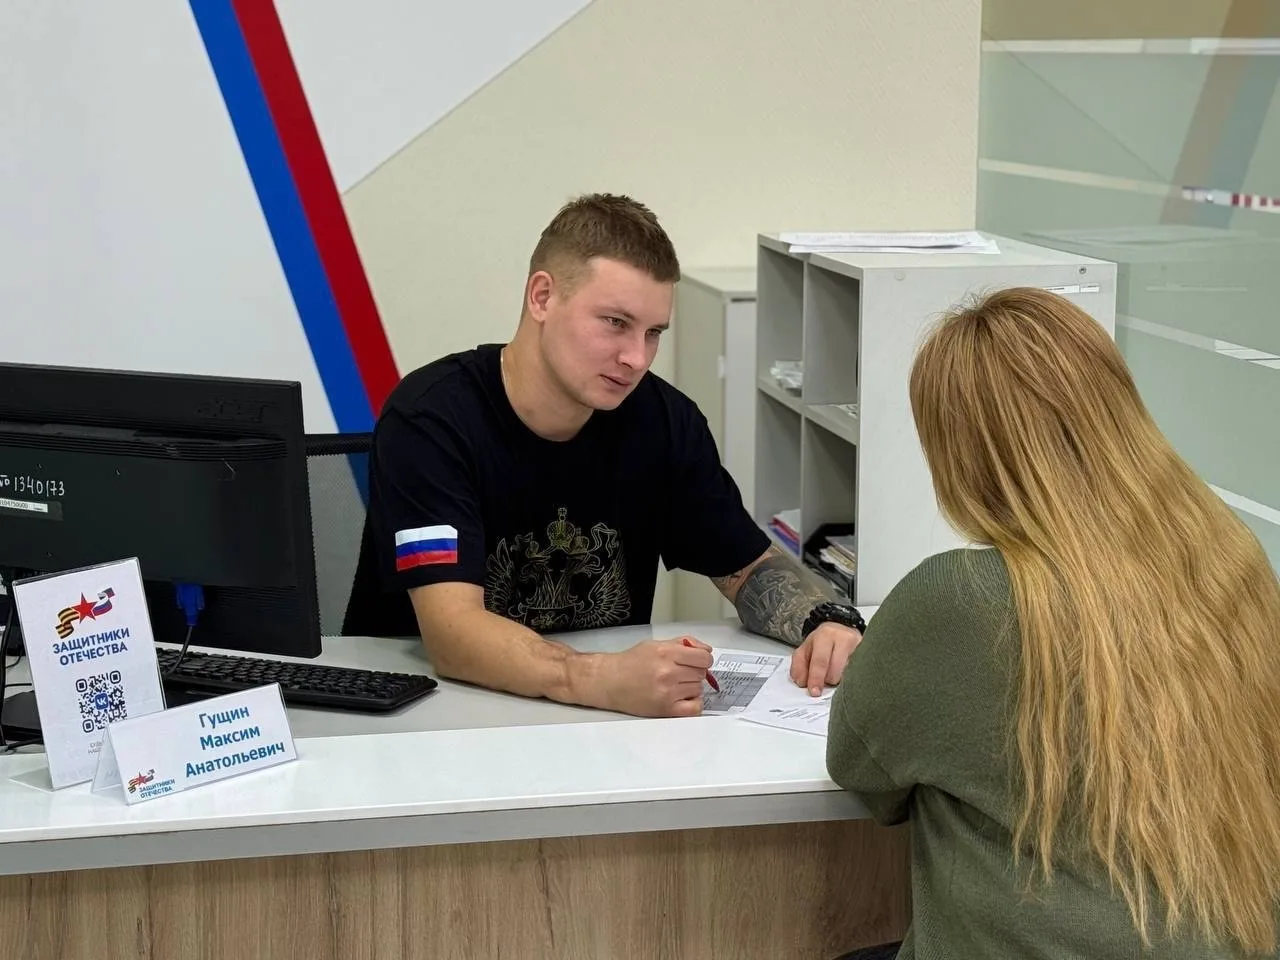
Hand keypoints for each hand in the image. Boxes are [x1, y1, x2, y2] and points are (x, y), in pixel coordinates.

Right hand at [595, 635, 713, 717]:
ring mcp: (668, 692)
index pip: (704, 657)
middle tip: (682, 673)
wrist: (609, 681)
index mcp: (666, 652)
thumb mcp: (656, 644)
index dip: (704, 659)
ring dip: (691, 687)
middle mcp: (668, 672)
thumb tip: (707, 650)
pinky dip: (693, 703)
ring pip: (698, 689)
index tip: (698, 661)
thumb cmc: (631, 662)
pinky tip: (683, 698)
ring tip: (676, 684)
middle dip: (695, 672)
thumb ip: (683, 643)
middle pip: (702, 673)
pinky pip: (694, 708)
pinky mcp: (665, 709)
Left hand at [790, 622, 860, 696]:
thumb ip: (799, 666)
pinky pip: (859, 674)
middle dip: (828, 680)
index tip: (814, 691)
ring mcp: (860, 647)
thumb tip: (802, 682)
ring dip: (841, 679)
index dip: (816, 678)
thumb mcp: (805, 649)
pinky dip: (852, 677)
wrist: (842, 630)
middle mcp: (844, 639)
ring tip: (837, 670)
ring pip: (848, 675)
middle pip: (835, 672)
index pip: (820, 661)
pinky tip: (848, 671)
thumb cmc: (823, 642)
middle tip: (826, 678)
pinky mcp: (869, 655)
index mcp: (825, 635)